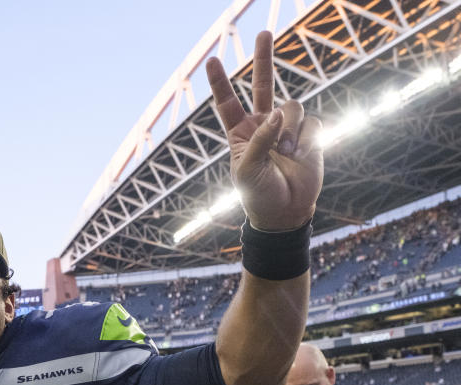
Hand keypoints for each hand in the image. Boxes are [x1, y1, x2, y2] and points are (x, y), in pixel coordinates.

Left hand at [206, 31, 322, 230]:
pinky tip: (300, 156)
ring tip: (285, 155)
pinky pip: (311, 122)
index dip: (220, 82)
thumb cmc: (258, 194)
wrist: (285, 211)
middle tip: (264, 33)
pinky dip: (306, 139)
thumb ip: (259, 140)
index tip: (212, 60)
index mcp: (240, 133)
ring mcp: (287, 128)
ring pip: (292, 107)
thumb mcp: (248, 170)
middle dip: (264, 59)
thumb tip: (276, 114)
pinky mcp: (309, 134)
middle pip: (263, 85)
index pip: (227, 103)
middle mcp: (263, 125)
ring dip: (289, 131)